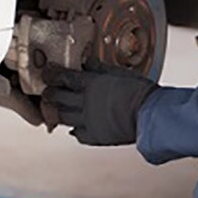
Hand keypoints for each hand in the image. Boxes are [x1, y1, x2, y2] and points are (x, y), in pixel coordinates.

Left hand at [41, 63, 158, 145]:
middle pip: (57, 97)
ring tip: (56, 108)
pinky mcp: (95, 136)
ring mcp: (88, 121)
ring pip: (62, 117)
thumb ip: (100, 67)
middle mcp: (85, 102)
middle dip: (49, 93)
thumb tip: (88, 61)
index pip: (63, 77)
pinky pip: (77, 134)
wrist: (150, 115)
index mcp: (91, 84)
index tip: (47, 72)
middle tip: (48, 90)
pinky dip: (74, 130)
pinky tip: (75, 127)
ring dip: (56, 111)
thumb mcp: (120, 72)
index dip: (52, 74)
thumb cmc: (140, 92)